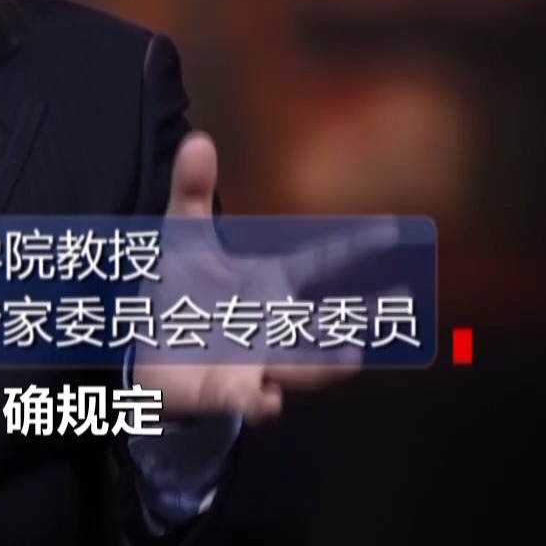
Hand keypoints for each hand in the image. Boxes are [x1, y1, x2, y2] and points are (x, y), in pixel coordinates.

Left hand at [130, 132, 400, 423]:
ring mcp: (254, 361)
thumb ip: (193, 191)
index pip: (321, 261)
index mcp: (271, 282)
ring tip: (351, 357)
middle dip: (362, 315)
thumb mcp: (183, 238)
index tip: (393, 230)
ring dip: (323, 364)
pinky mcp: (222, 394)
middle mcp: (273, 323)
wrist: (145, 349)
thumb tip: (196, 139)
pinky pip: (244, 403)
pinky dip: (257, 406)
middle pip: (326, 322)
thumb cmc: (178, 291)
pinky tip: (266, 403)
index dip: (355, 246)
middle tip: (400, 304)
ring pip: (299, 367)